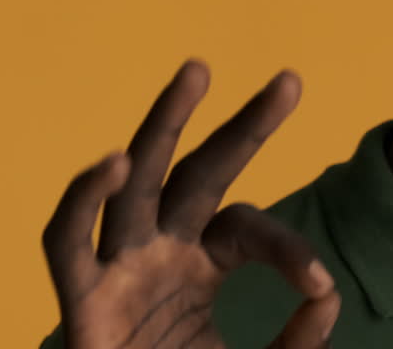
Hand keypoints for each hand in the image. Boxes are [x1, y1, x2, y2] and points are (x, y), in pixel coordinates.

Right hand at [42, 60, 338, 348]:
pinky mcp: (79, 301)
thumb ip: (300, 339)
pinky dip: (81, 200)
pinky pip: (66, 241)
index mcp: (204, 263)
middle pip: (201, 172)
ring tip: (198, 71)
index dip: (287, 251)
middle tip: (291, 80)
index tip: (319, 287)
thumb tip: (326, 293)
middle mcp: (163, 251)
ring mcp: (120, 268)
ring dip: (162, 124)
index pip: (250, 227)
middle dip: (242, 126)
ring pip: (136, 180)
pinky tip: (112, 160)